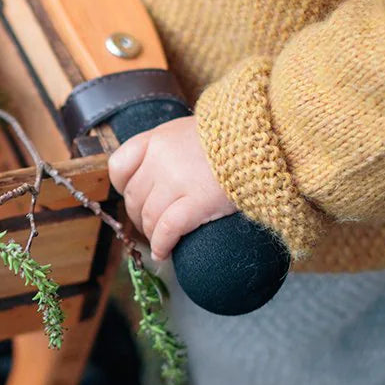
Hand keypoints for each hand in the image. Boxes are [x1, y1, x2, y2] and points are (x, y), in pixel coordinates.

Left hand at [108, 116, 237, 261]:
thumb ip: (172, 149)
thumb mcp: (193, 131)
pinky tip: (164, 253)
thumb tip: (161, 177)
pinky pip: (167, 230)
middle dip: (140, 217)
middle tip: (153, 227)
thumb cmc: (234, 137)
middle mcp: (160, 158)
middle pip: (134, 197)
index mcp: (157, 138)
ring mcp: (177, 179)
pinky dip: (162, 245)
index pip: (119, 166)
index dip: (124, 188)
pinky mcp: (198, 201)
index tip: (137, 199)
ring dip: (152, 235)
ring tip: (162, 243)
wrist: (265, 137)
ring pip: (149, 217)